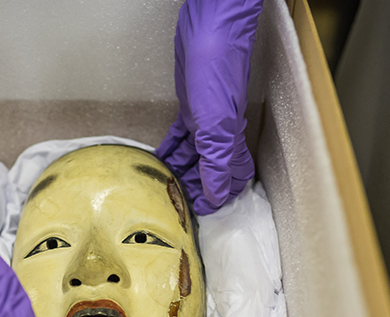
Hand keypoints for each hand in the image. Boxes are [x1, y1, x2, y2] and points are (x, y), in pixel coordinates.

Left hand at [157, 0, 263, 214]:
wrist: (210, 30)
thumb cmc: (217, 71)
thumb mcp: (216, 125)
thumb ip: (217, 162)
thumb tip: (217, 194)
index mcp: (229, 140)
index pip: (231, 179)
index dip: (218, 196)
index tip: (199, 212)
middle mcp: (219, 133)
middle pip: (210, 170)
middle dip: (196, 188)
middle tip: (176, 202)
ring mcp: (204, 119)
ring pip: (193, 155)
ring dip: (180, 171)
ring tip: (164, 186)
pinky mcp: (189, 106)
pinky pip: (179, 136)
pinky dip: (170, 149)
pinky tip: (158, 159)